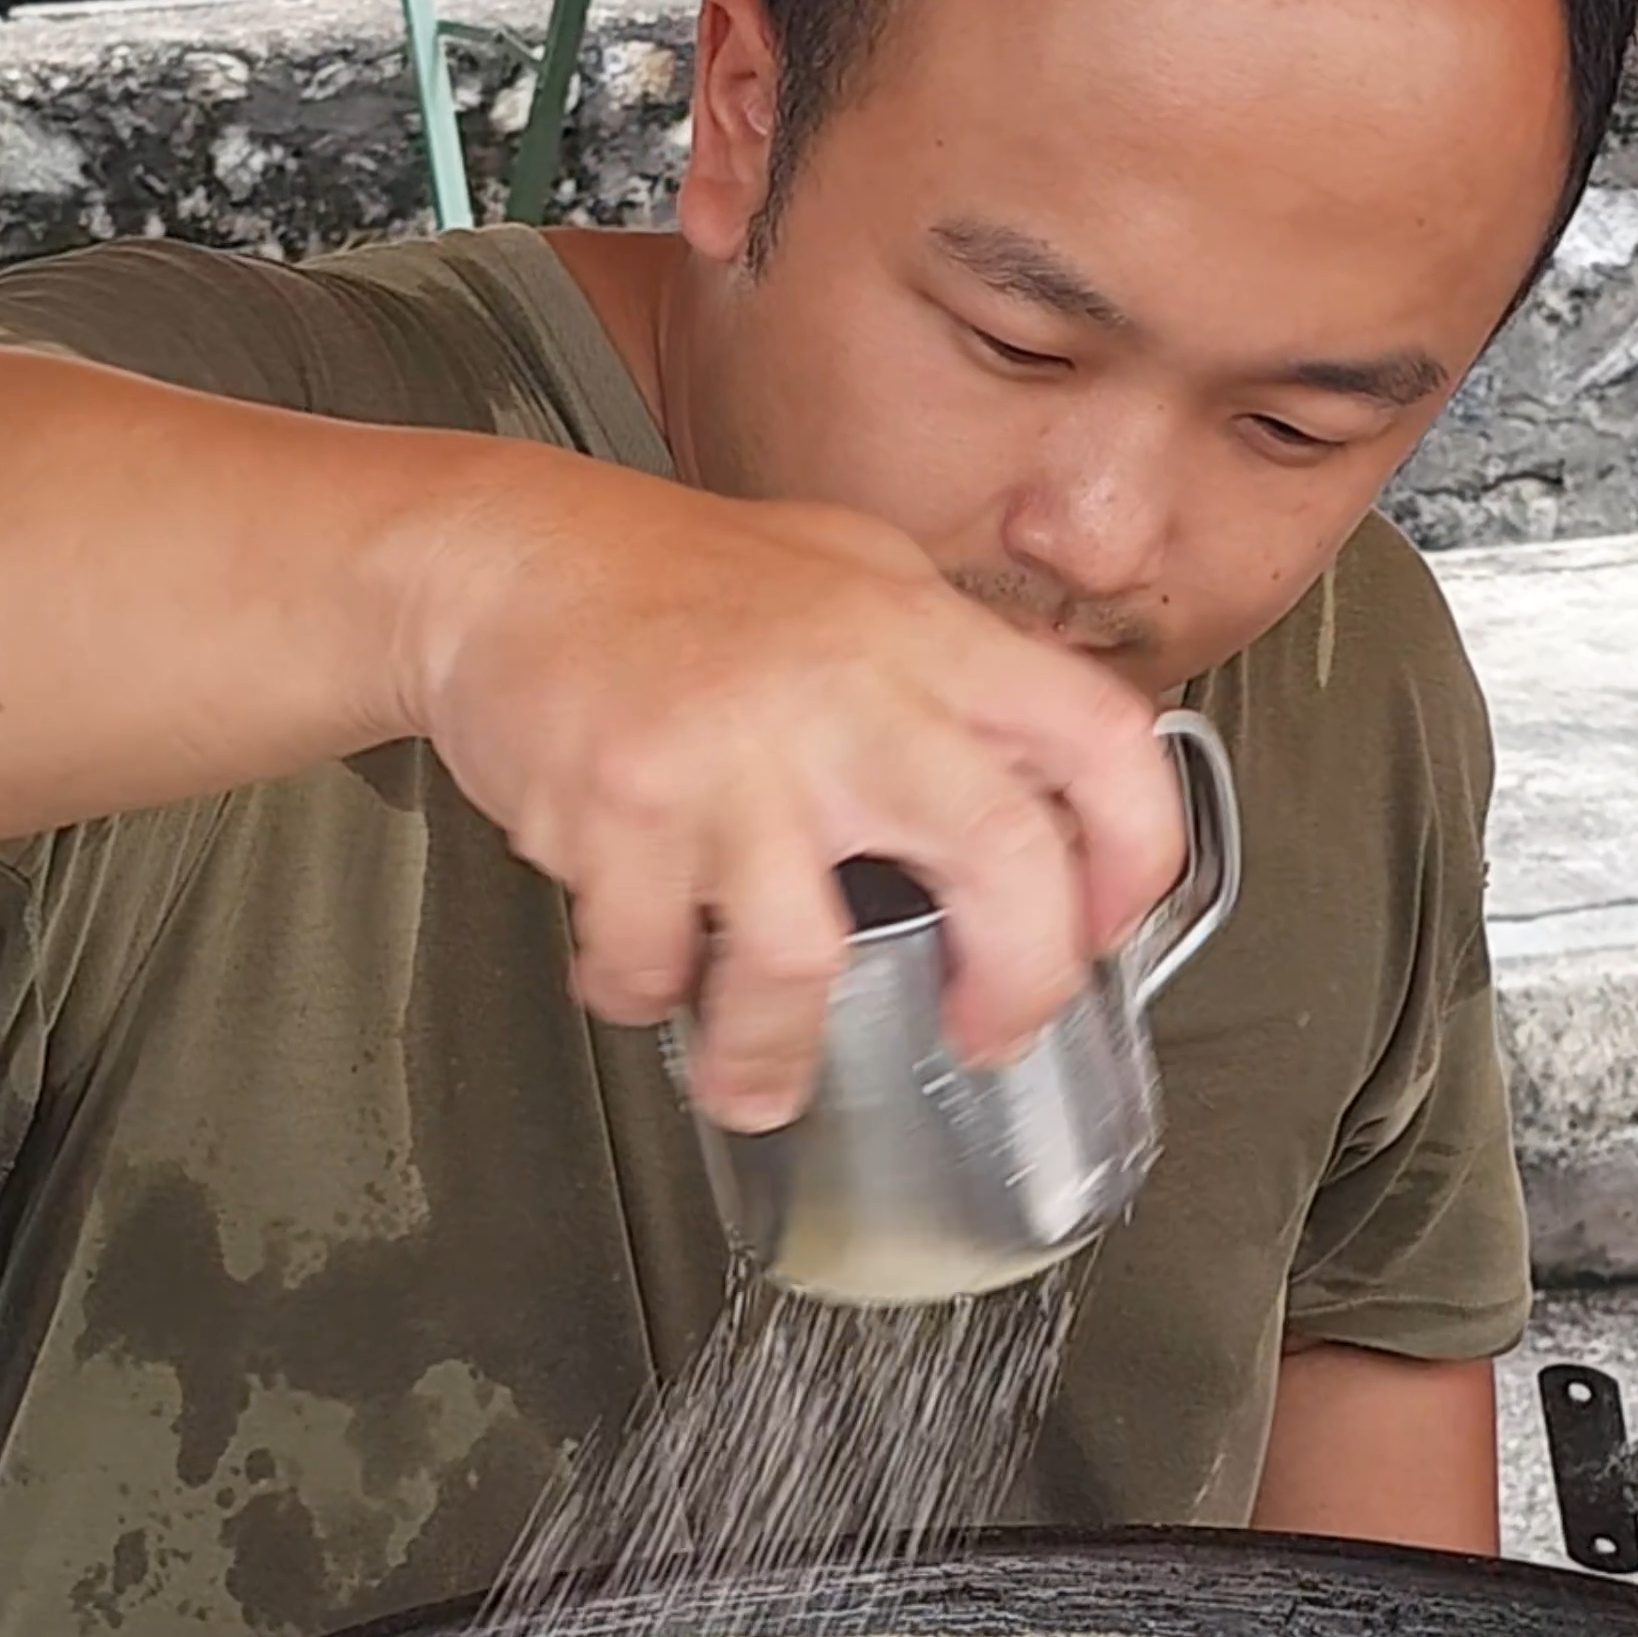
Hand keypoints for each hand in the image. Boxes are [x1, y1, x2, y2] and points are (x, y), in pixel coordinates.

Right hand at [401, 459, 1185, 1129]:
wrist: (502, 558)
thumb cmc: (673, 579)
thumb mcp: (855, 579)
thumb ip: (949, 675)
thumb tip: (1039, 791)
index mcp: (924, 639)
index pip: (1098, 737)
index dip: (1135, 849)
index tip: (1102, 925)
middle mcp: (849, 693)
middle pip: (1002, 860)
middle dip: (1015, 986)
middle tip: (984, 1034)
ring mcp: (736, 755)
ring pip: (803, 962)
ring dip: (772, 1053)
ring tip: (756, 1078)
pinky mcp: (625, 807)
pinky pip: (652, 960)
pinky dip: (644, 991)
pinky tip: (640, 967)